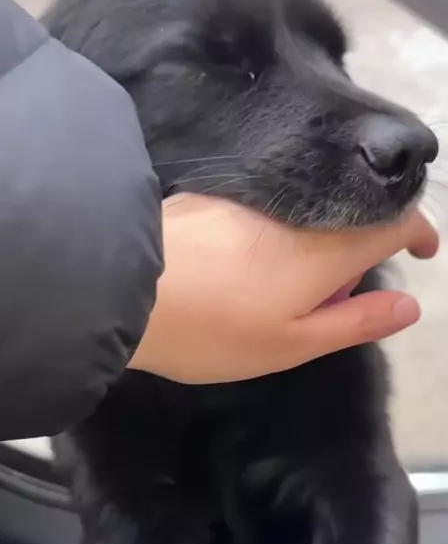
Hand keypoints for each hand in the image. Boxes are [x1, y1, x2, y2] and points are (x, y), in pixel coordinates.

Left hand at [129, 193, 437, 383]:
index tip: (423, 250)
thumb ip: (356, 321)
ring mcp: (258, 201)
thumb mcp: (293, 343)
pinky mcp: (220, 200)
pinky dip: (278, 239)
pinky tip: (243, 274)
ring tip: (280, 297)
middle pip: (352, 217)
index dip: (417, 230)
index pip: (395, 220)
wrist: (125, 288)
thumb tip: (410, 305)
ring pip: (309, 218)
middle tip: (333, 301)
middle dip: (359, 253)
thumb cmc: (215, 330)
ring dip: (314, 249)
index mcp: (329, 248)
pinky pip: (271, 215)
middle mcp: (300, 212)